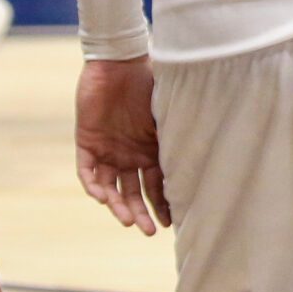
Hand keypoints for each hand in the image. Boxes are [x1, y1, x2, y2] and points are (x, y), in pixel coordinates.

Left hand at [75, 55, 169, 233]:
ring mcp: (107, 151)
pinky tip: (103, 198)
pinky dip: (94, 187)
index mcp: (150, 149)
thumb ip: (178, 132)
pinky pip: (87, 173)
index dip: (163, 203)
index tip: (171, 221)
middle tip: (149, 230)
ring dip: (118, 206)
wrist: (119, 61)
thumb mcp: (168, 112)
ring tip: (128, 221)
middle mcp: (129, 155)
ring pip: (110, 188)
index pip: (157, 184)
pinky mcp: (87, 143)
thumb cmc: (149, 81)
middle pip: (134, 192)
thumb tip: (205, 153)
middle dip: (141, 213)